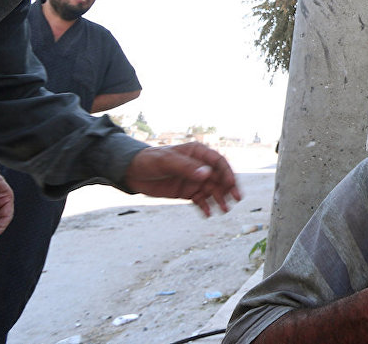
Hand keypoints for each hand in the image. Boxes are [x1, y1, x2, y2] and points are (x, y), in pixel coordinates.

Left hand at [123, 143, 240, 215]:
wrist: (132, 172)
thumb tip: (207, 174)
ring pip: (212, 190)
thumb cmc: (150, 160)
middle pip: (219, 177)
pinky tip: (208, 214)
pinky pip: (200, 200)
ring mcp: (194, 180)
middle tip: (235, 200)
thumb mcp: (167, 162)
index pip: (218, 162)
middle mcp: (199, 166)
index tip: (231, 185)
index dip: (227, 173)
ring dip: (220, 199)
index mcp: (198, 153)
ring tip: (224, 210)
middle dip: (228, 188)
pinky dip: (205, 207)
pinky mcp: (187, 192)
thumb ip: (187, 167)